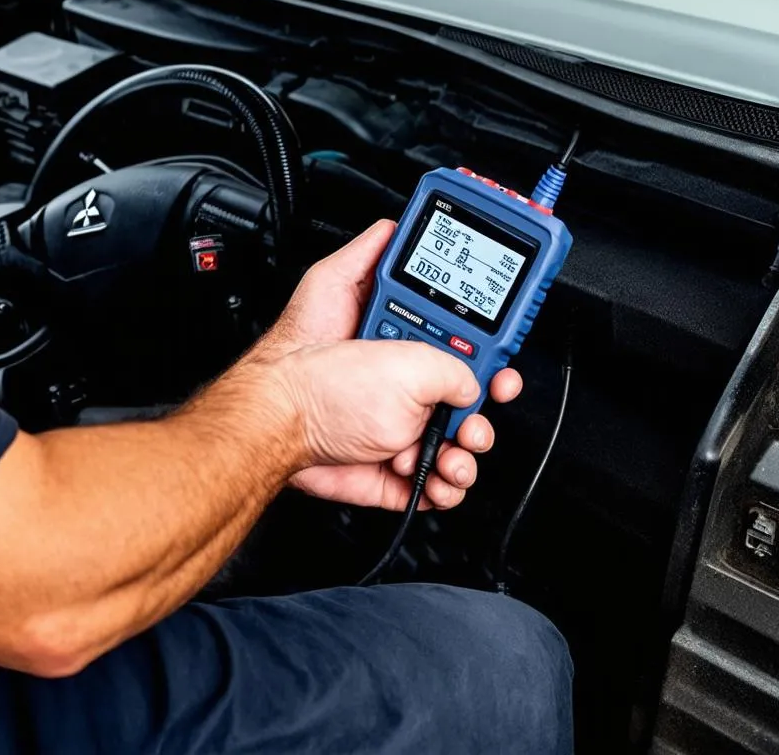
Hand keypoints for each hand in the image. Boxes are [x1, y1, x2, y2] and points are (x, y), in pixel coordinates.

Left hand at [257, 220, 522, 510]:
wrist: (278, 425)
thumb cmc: (308, 365)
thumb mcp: (358, 293)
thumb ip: (408, 292)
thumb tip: (447, 306)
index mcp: (403, 341)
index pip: (463, 348)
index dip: (490, 360)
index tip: (500, 372)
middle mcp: (403, 384)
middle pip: (468, 401)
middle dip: (483, 414)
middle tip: (477, 420)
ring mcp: (397, 429)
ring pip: (457, 447)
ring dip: (466, 455)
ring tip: (454, 454)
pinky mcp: (389, 470)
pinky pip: (435, 485)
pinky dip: (446, 488)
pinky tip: (438, 477)